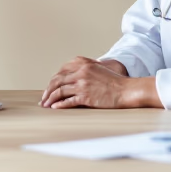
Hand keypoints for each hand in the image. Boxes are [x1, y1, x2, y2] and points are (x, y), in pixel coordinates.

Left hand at [41, 56, 155, 108]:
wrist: (127, 90)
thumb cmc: (115, 82)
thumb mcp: (98, 69)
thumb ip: (85, 68)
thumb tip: (71, 75)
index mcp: (83, 63)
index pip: (61, 71)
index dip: (53, 80)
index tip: (49, 87)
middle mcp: (81, 72)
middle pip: (57, 80)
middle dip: (48, 90)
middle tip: (43, 98)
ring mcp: (82, 84)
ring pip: (59, 91)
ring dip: (50, 99)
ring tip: (46, 105)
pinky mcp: (86, 96)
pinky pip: (68, 101)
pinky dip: (59, 105)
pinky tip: (55, 108)